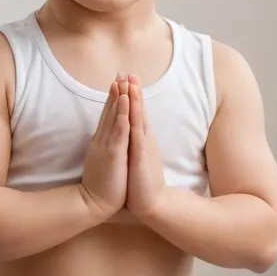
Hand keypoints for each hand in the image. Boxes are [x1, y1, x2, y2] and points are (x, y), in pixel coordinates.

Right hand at [80, 74, 130, 217]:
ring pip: (114, 117)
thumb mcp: (99, 162)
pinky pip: (119, 131)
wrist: (92, 204)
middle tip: (120, 73)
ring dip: (119, 99)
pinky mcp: (113, 154)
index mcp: (101, 143)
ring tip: (123, 81)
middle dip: (116, 92)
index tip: (117, 83)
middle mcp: (102, 140)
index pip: (107, 117)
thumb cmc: (99, 186)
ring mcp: (106, 146)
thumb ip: (101, 149)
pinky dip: (122, 116)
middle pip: (110, 112)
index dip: (112, 99)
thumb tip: (100, 141)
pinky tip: (126, 104)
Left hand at [125, 74, 166, 218]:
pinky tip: (130, 105)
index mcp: (141, 141)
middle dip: (133, 91)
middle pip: (138, 110)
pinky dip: (134, 116)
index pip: (135, 114)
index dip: (131, 97)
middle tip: (128, 71)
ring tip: (131, 81)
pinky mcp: (141, 154)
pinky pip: (137, 131)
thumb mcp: (135, 160)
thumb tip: (127, 140)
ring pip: (138, 117)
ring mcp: (144, 146)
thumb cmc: (141, 184)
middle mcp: (144, 140)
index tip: (126, 81)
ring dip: (135, 98)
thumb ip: (132, 148)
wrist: (151, 203)